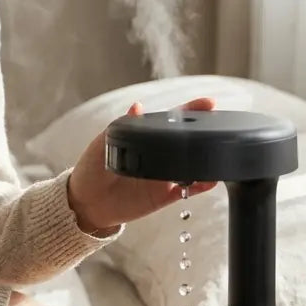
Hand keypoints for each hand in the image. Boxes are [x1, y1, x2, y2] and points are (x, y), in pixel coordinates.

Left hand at [67, 97, 219, 233]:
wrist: (86, 202)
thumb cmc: (92, 169)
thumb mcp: (102, 144)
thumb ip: (121, 126)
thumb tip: (137, 107)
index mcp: (145, 139)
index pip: (171, 121)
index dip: (190, 111)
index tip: (208, 103)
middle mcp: (159, 155)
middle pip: (187, 141)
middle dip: (206, 130)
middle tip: (219, 122)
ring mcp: (165, 175)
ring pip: (193, 164)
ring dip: (206, 157)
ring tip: (219, 148)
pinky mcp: (165, 196)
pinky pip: (189, 189)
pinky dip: (202, 184)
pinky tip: (211, 178)